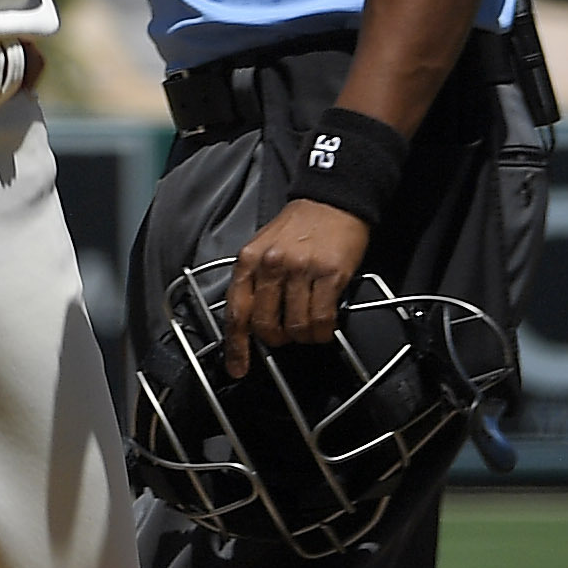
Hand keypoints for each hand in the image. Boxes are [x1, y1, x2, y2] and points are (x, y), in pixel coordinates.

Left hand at [221, 198, 371, 372]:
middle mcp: (271, 266)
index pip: (236, 312)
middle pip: (264, 324)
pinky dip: (322, 331)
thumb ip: (254, 279)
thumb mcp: (262, 246)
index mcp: (248, 260)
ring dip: (302, 337)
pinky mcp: (329, 274)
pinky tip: (324, 327)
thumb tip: (250, 320)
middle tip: (286, 336)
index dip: (236, 346)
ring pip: (295, 326)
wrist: (331, 200)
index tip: (238, 367)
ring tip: (308, 329)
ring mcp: (300, 270)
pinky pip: (321, 318)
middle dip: (275, 340)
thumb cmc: (298, 226)